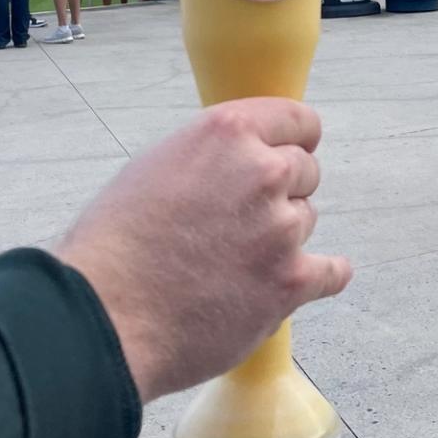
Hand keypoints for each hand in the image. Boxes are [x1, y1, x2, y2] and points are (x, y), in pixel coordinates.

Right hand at [55, 98, 351, 403]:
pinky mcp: (290, 282)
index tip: (291, 153)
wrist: (105, 317)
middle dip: (279, 193)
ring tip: (234, 262)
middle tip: (241, 221)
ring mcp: (280, 228)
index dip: (293, 140)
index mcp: (227, 132)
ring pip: (306, 221)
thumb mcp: (157, 166)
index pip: (298, 120)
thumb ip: (210, 156)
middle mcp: (262, 171)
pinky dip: (321, 277)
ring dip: (282, 237)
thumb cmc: (115, 244)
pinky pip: (332, 273)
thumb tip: (239, 162)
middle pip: (305, 171)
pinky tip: (304, 279)